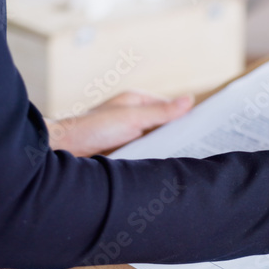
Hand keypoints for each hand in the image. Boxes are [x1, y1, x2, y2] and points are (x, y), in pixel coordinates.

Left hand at [46, 91, 193, 156]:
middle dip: (178, 136)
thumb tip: (190, 99)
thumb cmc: (93, 129)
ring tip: (184, 163)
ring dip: (164, 151)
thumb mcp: (132, 118)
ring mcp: (128, 134)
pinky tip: (161, 170)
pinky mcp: (123, 151)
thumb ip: (161, 111)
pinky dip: (152, 160)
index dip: (186, 119)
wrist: (63, 150)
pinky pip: (144, 155)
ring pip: (155, 142)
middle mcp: (133, 116)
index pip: (170, 108)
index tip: (205, 131)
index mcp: (137, 101)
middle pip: (164, 126)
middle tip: (199, 151)